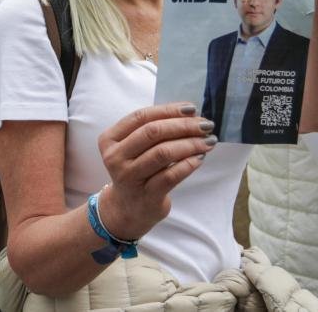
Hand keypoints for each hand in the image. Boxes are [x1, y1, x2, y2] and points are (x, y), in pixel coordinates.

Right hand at [95, 103, 214, 240]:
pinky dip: (188, 164)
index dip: (168, 110)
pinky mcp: (146, 196)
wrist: (128, 209)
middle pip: (152, 133)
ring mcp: (129, 178)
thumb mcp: (135, 148)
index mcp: (110, 139)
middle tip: (205, 125)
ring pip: (163, 153)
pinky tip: (200, 158)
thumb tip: (190, 115)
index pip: (141, 117)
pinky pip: (171, 176)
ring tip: (208, 141)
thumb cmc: (137, 170)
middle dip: (183, 126)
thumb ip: (153, 130)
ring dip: (190, 144)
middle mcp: (115, 157)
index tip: (192, 109)